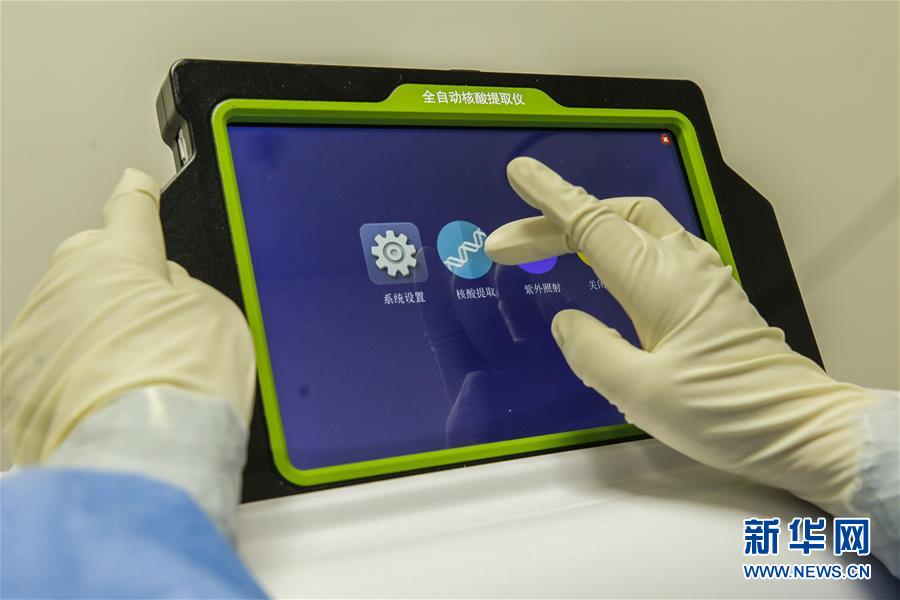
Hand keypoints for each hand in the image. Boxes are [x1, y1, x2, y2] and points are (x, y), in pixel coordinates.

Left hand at [2, 169, 255, 465]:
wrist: (139, 461)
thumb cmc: (181, 387)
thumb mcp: (218, 316)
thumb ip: (187, 287)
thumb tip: (166, 288)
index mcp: (119, 255)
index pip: (129, 208)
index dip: (137, 195)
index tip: (134, 185)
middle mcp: (66, 282)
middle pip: (92, 262)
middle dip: (118, 278)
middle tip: (154, 321)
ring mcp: (34, 331)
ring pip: (67, 310)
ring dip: (94, 328)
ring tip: (134, 374)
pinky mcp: (14, 379)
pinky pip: (48, 356)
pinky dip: (72, 368)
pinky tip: (104, 397)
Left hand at [415, 248, 623, 446]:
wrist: (566, 472)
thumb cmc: (511, 457)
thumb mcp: (479, 446)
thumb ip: (468, 418)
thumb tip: (474, 380)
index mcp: (468, 371)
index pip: (444, 326)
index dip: (432, 296)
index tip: (425, 261)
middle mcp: (496, 355)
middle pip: (479, 309)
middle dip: (473, 282)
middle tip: (473, 258)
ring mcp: (531, 351)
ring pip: (516, 306)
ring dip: (510, 283)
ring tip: (509, 265)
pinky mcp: (566, 354)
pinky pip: (559, 319)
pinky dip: (557, 300)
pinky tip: (556, 282)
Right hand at [485, 156, 875, 514]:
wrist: (801, 427)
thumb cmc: (723, 412)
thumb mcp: (640, 393)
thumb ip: (591, 351)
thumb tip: (567, 321)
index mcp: (659, 280)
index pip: (592, 224)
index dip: (550, 198)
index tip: (519, 173)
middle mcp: (681, 264)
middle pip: (611, 218)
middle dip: (554, 221)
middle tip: (506, 246)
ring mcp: (702, 275)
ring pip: (636, 226)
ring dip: (587, 227)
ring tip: (546, 246)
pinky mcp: (712, 293)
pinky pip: (655, 245)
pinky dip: (616, 242)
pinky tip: (603, 267)